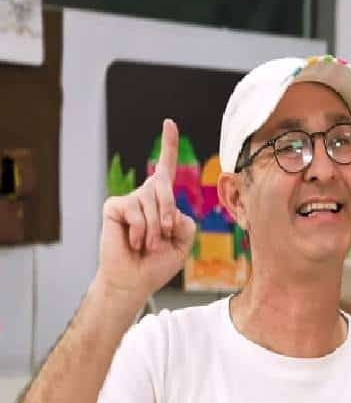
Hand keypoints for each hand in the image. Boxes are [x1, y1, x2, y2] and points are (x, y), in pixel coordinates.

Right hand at [94, 118, 196, 308]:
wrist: (135, 279)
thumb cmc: (158, 262)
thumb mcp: (183, 240)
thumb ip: (185, 220)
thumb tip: (168, 208)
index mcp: (162, 200)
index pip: (166, 169)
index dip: (168, 146)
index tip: (169, 122)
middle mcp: (144, 195)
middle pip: (165, 188)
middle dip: (169, 214)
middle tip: (165, 235)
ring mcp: (128, 199)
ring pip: (153, 203)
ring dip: (156, 229)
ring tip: (147, 244)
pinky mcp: (114, 206)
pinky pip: (136, 211)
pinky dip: (141, 231)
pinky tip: (134, 241)